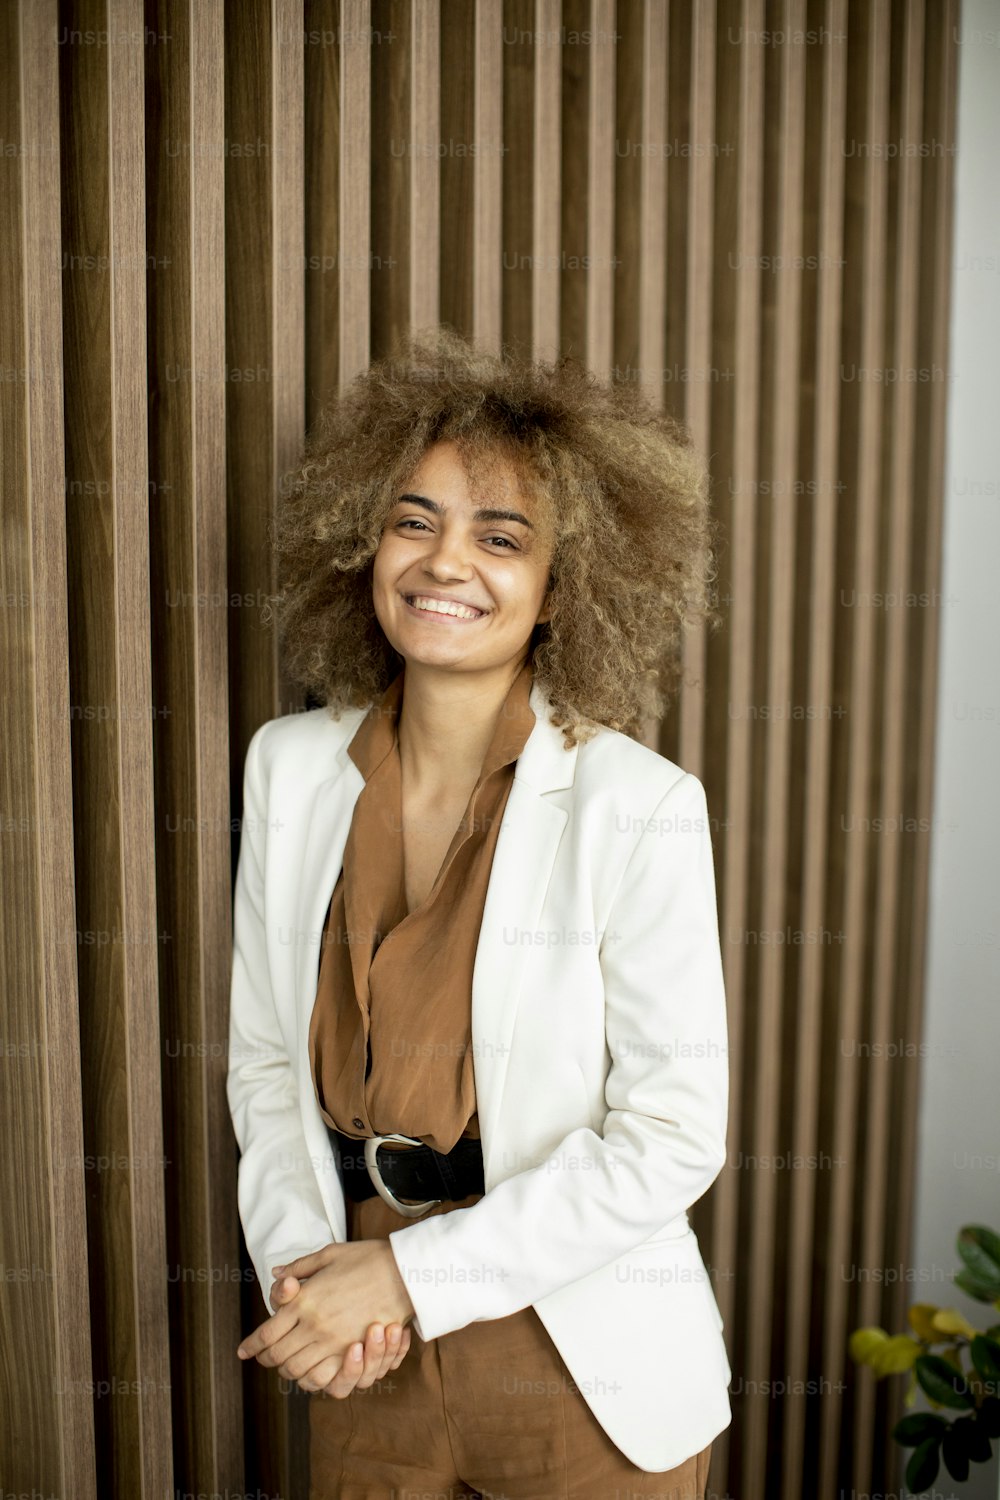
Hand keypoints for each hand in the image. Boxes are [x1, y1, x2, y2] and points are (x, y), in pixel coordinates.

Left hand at [237, 1241, 415, 1387]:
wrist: (404, 1271)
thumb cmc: (366, 1258)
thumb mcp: (329, 1254)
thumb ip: (299, 1267)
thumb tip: (275, 1275)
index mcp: (304, 1300)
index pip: (267, 1334)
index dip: (252, 1345)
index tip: (243, 1351)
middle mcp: (314, 1325)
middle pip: (278, 1357)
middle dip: (266, 1360)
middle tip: (263, 1357)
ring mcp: (334, 1342)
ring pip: (298, 1372)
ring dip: (288, 1372)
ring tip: (286, 1366)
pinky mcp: (353, 1352)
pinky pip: (324, 1379)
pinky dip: (312, 1380)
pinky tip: (309, 1373)